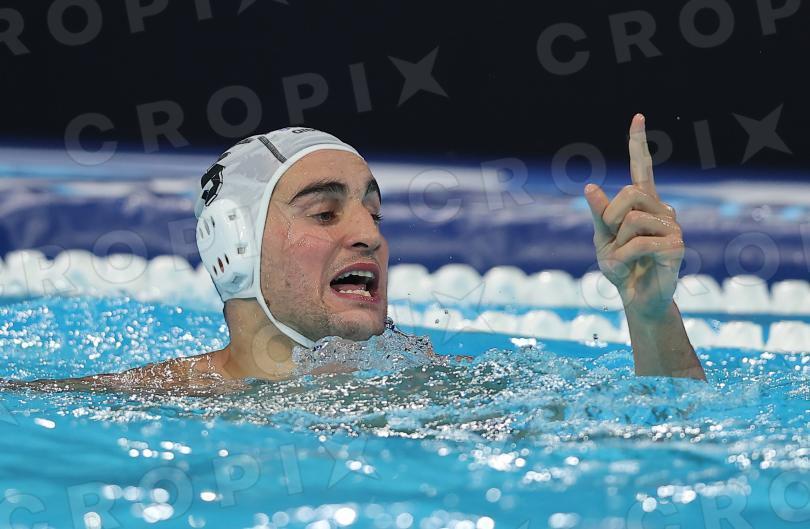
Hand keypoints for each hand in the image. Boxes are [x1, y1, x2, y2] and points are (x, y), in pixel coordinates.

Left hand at [584, 114, 683, 320]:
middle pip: (629, 192)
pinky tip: (633, 267)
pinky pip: (639, 243)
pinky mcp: (676, 246)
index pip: (642, 168)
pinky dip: (625, 257)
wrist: (636, 298)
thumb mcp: (601, 239)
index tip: (637, 116)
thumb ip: (598, 214)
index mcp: (643, 204)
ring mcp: (672, 226)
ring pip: (632, 218)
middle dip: (610, 215)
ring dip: (618, 243)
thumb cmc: (620, 267)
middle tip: (612, 239)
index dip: (638, 143)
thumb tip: (590, 186)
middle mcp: (662, 209)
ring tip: (625, 258)